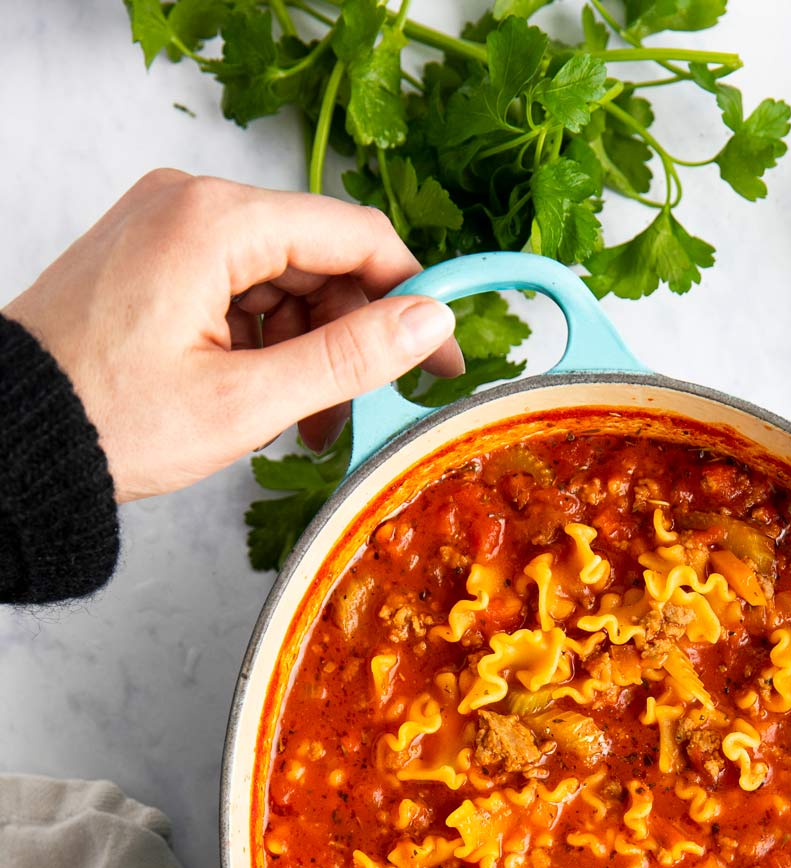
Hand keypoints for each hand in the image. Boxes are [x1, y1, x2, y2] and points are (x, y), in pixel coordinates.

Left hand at [3, 169, 460, 501]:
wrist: (13, 437)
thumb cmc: (109, 419)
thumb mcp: (246, 401)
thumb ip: (349, 358)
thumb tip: (432, 322)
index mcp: (214, 220)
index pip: (354, 236)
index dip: (413, 297)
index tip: (445, 357)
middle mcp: (190, 203)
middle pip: (318, 258)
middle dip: (349, 337)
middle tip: (361, 412)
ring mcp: (168, 226)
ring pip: (282, 279)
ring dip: (307, 350)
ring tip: (302, 425)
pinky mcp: (155, 257)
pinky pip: (239, 289)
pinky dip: (265, 344)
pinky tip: (264, 400)